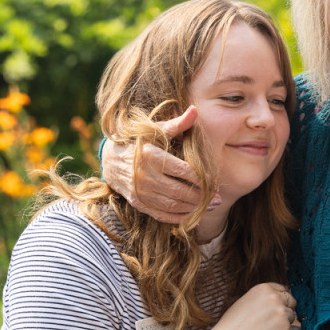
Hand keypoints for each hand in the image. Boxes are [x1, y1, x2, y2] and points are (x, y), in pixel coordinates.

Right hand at [101, 106, 218, 222]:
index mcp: (150, 155)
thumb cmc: (139, 142)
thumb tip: (195, 110)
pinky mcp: (138, 203)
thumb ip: (177, 124)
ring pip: (172, 205)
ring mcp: (140, 191)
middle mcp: (144, 175)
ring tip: (211, 206)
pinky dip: (178, 218)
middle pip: (179, 191)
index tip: (214, 182)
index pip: (183, 171)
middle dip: (202, 197)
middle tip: (218, 199)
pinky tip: (193, 216)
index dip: (201, 178)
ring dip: (194, 209)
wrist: (110, 159)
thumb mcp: (155, 130)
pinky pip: (160, 214)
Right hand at [208, 283, 295, 329]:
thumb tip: (276, 300)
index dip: (280, 299)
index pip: (283, 289)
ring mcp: (281, 312)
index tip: (275, 308)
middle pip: (291, 301)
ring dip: (284, 322)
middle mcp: (275, 297)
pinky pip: (290, 329)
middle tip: (272, 321)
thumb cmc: (232, 326)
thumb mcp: (246, 301)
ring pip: (292, 315)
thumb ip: (262, 298)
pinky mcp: (285, 328)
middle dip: (285, 309)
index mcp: (264, 288)